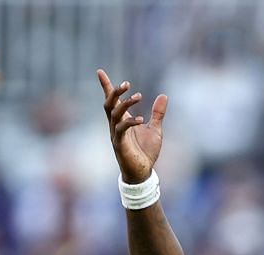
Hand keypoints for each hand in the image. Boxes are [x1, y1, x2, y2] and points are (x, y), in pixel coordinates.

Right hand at [96, 69, 164, 183]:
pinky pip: (120, 129)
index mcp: (122, 120)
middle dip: (115, 92)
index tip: (99, 71)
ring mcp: (116, 134)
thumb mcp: (155, 129)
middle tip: (127, 83)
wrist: (143, 173)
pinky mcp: (120, 144)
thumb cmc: (146, 152)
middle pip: (109, 104)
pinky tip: (140, 118)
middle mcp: (116, 125)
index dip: (106, 86)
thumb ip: (158, 113)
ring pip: (114, 114)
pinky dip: (129, 121)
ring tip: (139, 96)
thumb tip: (164, 95)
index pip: (111, 100)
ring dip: (125, 103)